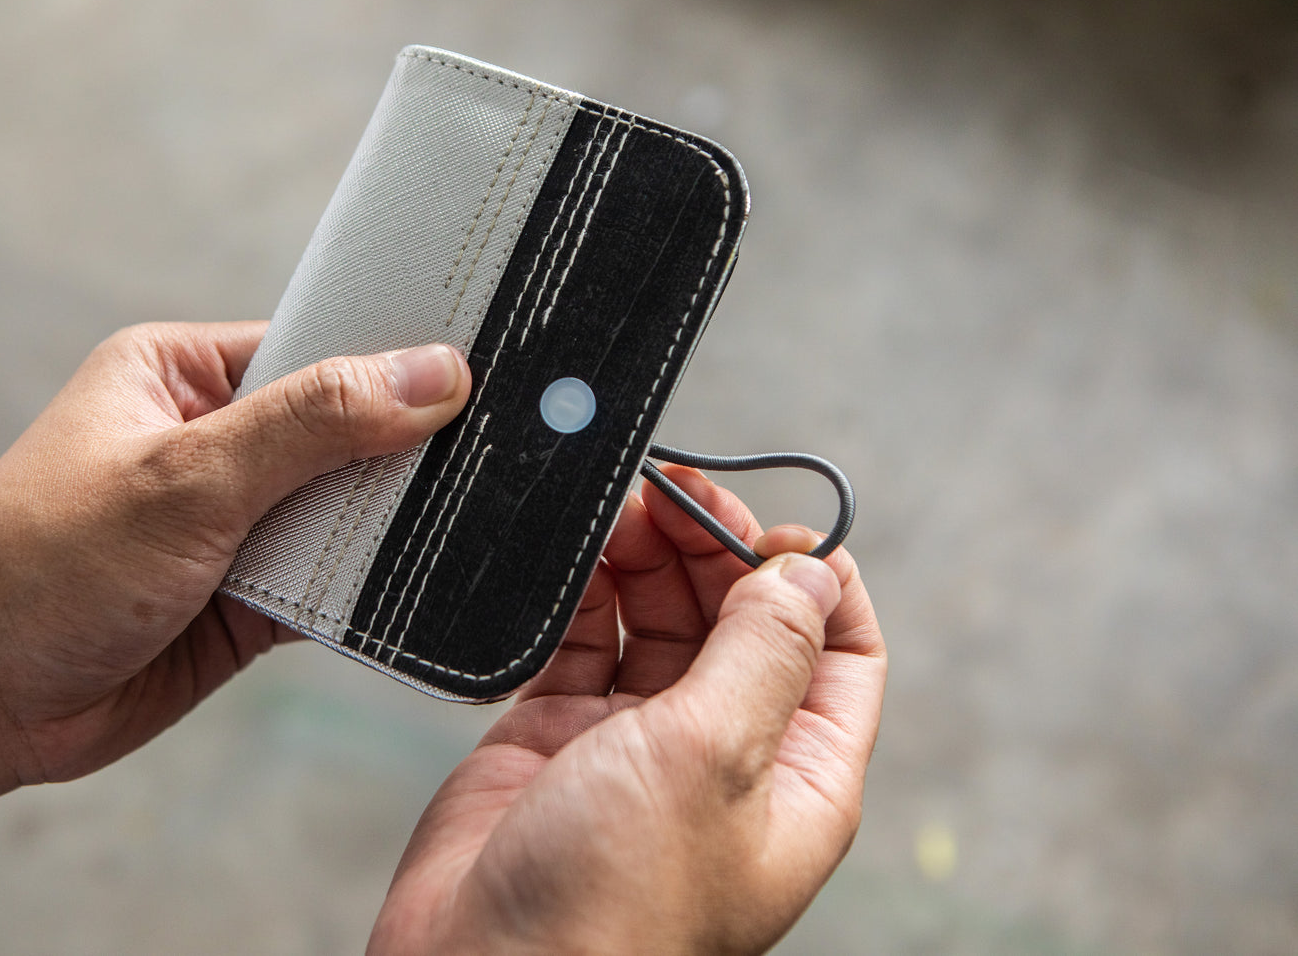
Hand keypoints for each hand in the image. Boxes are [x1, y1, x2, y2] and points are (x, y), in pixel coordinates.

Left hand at [0, 322, 469, 874]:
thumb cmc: (41, 570)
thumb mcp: (187, 477)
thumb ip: (314, 424)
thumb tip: (430, 374)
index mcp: (182, 374)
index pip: (317, 346)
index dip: (395, 357)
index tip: (485, 363)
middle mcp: (215, 441)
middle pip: (345, 430)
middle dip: (409, 447)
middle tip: (508, 443)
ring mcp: (235, 521)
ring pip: (346, 509)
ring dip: (394, 522)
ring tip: (490, 510)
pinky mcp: (250, 596)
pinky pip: (334, 580)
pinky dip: (374, 587)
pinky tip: (434, 580)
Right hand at [370, 469, 885, 953]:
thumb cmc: (612, 906)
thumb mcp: (715, 758)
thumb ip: (763, 651)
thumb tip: (809, 573)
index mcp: (796, 777)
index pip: (842, 654)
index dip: (819, 581)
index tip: (775, 529)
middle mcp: (723, 757)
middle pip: (743, 623)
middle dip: (718, 550)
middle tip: (678, 493)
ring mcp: (637, 747)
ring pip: (659, 624)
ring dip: (649, 561)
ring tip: (626, 510)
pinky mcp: (558, 740)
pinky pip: (584, 645)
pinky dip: (584, 596)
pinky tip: (581, 557)